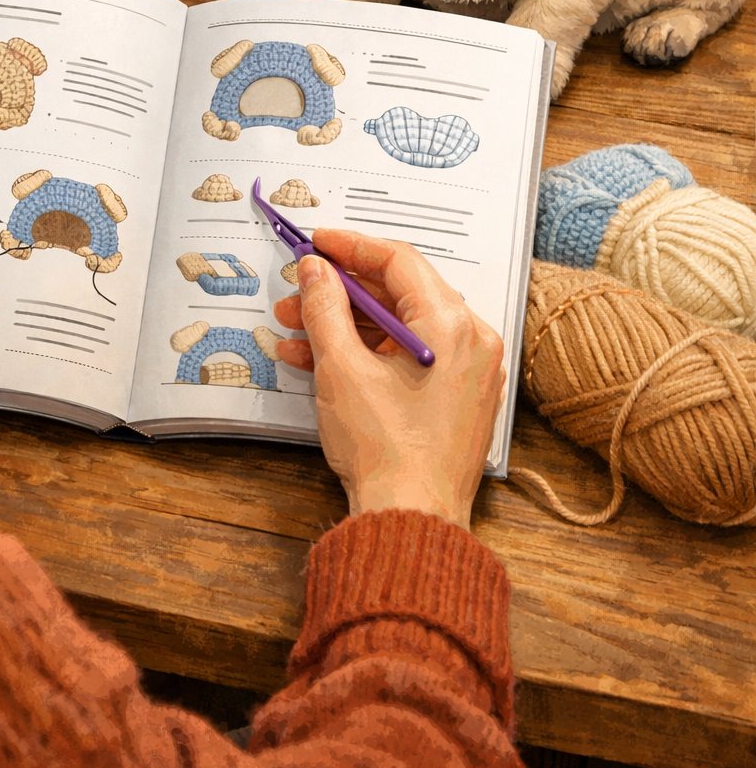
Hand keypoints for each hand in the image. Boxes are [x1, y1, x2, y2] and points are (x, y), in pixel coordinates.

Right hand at [273, 229, 505, 528]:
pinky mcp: (457, 397)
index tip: (317, 244)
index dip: (350, 248)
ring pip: (399, 327)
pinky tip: (320, 362)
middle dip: (340, 294)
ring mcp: (468, 371)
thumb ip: (325, 308)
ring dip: (346, 326)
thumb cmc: (387, 453)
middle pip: (399, 293)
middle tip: (297, 294)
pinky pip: (410, 357)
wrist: (411, 522)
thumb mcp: (341, 369)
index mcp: (451, 326)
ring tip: (296, 333)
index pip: (399, 260)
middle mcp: (470, 341)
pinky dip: (368, 354)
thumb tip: (316, 271)